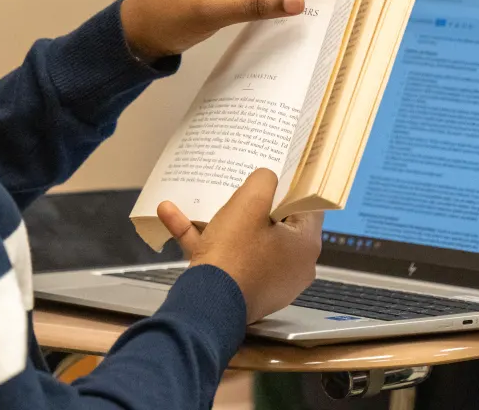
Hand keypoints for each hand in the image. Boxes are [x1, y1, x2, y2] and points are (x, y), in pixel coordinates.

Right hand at [158, 169, 321, 322]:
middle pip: (276, 223)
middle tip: (240, 183)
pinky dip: (204, 239)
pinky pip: (227, 258)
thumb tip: (268, 178)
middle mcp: (294, 266)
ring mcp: (269, 282)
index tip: (276, 170)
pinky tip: (171, 215)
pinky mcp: (244, 292)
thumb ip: (264, 181)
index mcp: (305, 246)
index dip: (291, 185)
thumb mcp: (249, 204)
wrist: (205, 306)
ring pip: (246, 241)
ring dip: (219, 220)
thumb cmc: (234, 254)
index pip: (307, 206)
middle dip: (252, 203)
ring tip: (199, 198)